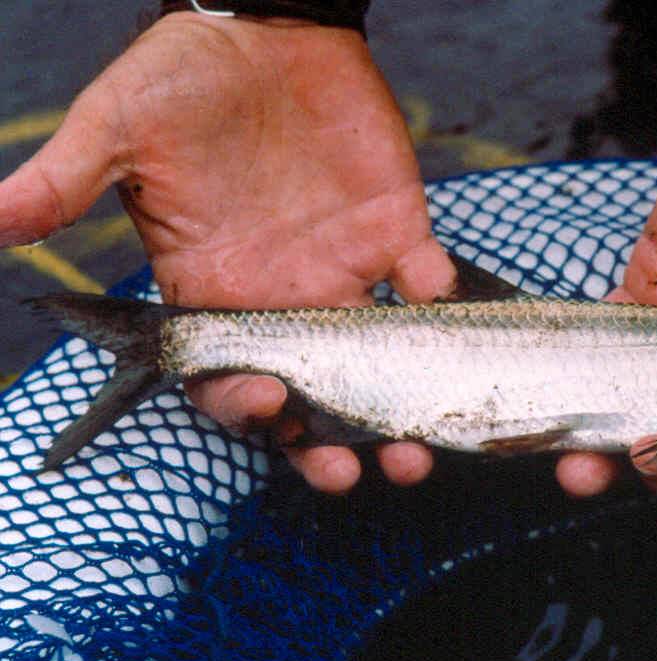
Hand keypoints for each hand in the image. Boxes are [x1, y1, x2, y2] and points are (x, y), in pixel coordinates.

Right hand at [0, 13, 454, 492]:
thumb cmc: (181, 79)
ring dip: (401, 407)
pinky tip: (441, 302)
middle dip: (331, 445)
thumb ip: (66, 182)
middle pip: (312, 398)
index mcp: (216, 295)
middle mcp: (284, 300)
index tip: (265, 405)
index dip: (243, 407)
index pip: (226, 379)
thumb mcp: (118, 127)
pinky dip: (441, 298)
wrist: (260, 27)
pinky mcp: (395, 232)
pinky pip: (427, 282)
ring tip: (417, 449)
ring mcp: (344, 271)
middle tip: (354, 471)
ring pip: (380, 363)